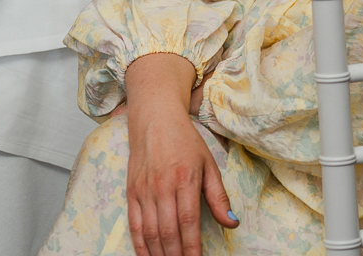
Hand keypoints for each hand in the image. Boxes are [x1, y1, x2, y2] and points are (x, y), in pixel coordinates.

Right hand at [126, 101, 235, 255]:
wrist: (155, 119)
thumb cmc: (184, 141)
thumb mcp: (208, 164)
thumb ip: (219, 196)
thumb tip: (232, 222)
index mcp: (185, 179)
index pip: (188, 222)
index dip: (192, 248)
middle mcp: (162, 186)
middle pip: (168, 232)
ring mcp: (144, 190)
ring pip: (150, 232)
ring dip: (159, 254)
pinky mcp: (131, 192)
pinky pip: (134, 225)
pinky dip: (140, 246)